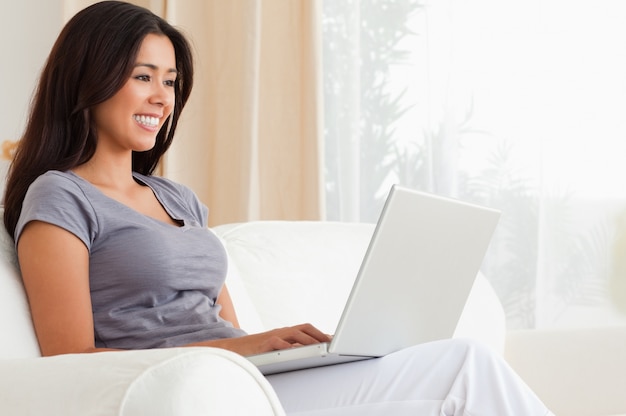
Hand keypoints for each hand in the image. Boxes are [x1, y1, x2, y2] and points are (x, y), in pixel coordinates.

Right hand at [202, 323, 331, 355]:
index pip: (306, 328)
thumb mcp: (276, 348)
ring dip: (309, 340)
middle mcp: (280, 331)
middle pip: (304, 328)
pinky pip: (278, 342)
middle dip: (318, 334)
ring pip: (294, 334)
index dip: (320, 332)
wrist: (232, 350)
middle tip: (331, 342)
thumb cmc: (255, 351)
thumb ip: (289, 347)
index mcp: (285, 332)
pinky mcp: (264, 343)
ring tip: (321, 346)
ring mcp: (272, 336)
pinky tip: (297, 351)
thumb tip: (307, 351)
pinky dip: (288, 346)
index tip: (333, 338)